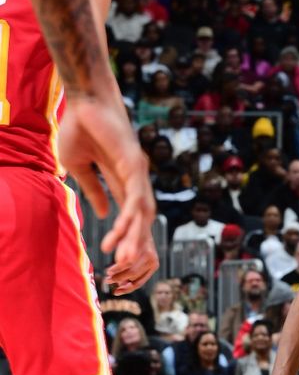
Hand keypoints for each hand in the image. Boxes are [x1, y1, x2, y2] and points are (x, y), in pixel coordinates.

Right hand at [58, 95, 157, 294]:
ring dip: (132, 238)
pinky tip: (119, 231)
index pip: (131, 218)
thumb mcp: (80, 169)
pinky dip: (128, 216)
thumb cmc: (80, 129)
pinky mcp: (135, 163)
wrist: (83, 101)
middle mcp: (135, 180)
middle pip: (142, 221)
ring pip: (141, 214)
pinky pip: (134, 196)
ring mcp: (138, 172)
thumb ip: (94, 191)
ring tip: (121, 262)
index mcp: (122, 183)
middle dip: (135, 247)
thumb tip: (105, 216)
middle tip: (123, 273)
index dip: (128, 240)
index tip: (118, 264)